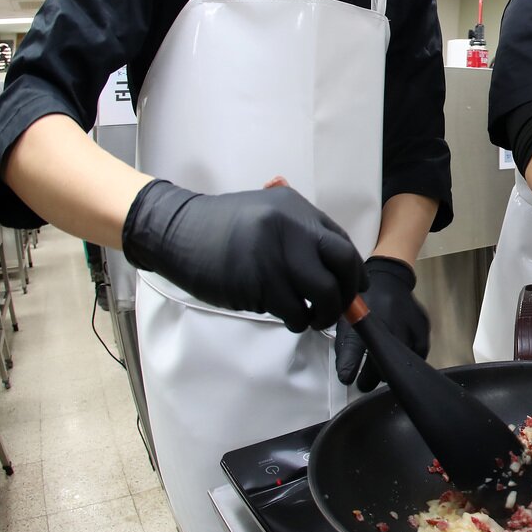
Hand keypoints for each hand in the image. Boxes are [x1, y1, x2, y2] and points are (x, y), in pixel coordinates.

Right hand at [122, 180, 365, 332]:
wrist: (176, 232)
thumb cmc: (220, 226)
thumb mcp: (266, 212)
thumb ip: (298, 233)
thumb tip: (332, 271)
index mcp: (297, 210)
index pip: (342, 243)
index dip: (353, 271)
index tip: (356, 287)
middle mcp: (293, 229)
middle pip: (342, 265)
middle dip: (347, 293)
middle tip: (340, 307)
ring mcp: (277, 256)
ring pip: (323, 293)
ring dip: (324, 313)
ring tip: (313, 318)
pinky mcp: (260, 283)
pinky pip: (294, 310)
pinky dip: (298, 321)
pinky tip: (291, 320)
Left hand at [334, 256, 429, 391]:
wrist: (389, 279)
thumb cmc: (365, 303)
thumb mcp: (347, 319)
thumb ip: (345, 346)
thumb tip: (345, 374)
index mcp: (364, 321)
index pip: (355, 349)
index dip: (350, 367)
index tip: (348, 379)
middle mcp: (388, 324)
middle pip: (381, 365)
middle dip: (371, 379)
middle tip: (365, 382)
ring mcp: (408, 326)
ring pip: (401, 363)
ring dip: (390, 370)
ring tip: (382, 370)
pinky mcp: (422, 328)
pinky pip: (419, 355)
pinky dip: (409, 360)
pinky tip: (401, 358)